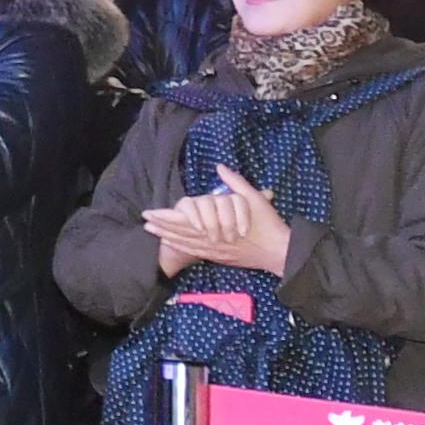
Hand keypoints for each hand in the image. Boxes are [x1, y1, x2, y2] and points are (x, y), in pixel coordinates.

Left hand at [140, 185, 287, 276]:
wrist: (280, 252)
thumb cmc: (268, 224)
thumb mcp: (254, 198)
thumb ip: (235, 182)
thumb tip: (220, 167)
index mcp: (217, 225)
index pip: (185, 221)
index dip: (166, 217)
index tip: (150, 212)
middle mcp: (212, 240)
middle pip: (181, 234)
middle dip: (161, 227)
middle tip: (144, 222)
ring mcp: (214, 251)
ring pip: (186, 244)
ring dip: (167, 237)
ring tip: (152, 231)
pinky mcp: (219, 257)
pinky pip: (196, 252)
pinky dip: (182, 248)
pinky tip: (171, 244)